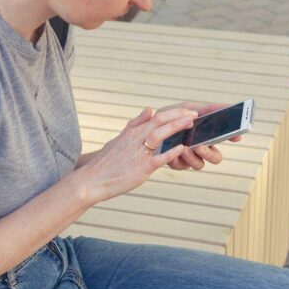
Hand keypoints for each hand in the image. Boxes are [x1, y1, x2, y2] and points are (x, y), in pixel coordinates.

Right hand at [77, 106, 197, 204]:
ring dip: (176, 127)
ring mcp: (138, 153)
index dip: (175, 112)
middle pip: (160, 121)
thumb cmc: (106, 162)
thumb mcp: (119, 139)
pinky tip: (182, 148)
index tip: (189, 110)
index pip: (157, 116)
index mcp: (133, 132)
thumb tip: (148, 109)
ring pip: (159, 134)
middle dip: (179, 115)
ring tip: (191, 123)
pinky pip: (157, 159)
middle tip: (196, 113)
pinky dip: (170, 153)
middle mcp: (136, 139)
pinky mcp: (140, 168)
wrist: (92, 179)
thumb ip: (135, 124)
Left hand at [155, 101, 242, 171]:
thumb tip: (229, 107)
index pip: (225, 139)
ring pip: (199, 165)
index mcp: (207, 135)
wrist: (149, 125)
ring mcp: (189, 158)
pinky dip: (176, 158)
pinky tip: (171, 151)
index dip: (233, 138)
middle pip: (216, 158)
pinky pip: (180, 166)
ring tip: (184, 148)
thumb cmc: (171, 115)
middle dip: (209, 153)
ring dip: (193, 157)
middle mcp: (201, 149)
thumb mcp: (188, 107)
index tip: (236, 136)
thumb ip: (206, 107)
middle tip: (201, 145)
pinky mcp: (175, 163)